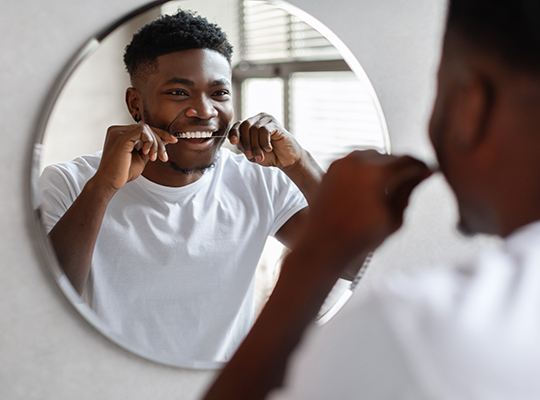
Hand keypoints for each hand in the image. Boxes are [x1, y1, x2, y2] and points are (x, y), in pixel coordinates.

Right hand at [93, 122, 177, 191]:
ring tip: (155, 158)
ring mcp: (118, 132)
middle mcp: (118, 130)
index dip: (160, 134)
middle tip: (164, 157)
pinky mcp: (121, 137)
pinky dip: (149, 141)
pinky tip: (148, 153)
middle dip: (160, 141)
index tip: (173, 141)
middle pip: (147, 128)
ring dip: (156, 143)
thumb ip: (150, 147)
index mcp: (121, 133)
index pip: (144, 129)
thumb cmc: (123, 172)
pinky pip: (142, 131)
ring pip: (146, 129)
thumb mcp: (141, 157)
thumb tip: (164, 140)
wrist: (110, 183)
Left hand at [228, 113, 302, 168]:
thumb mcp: (251, 152)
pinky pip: (264, 130)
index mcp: (250, 124)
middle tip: (250, 156)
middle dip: (246, 143)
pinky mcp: (275, 123)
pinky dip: (264, 142)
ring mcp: (267, 119)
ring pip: (254, 129)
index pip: (237, 125)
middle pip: (245, 126)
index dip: (234, 133)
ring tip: (260, 156)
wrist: (286, 160)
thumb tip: (233, 139)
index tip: (234, 142)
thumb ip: (242, 145)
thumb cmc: (269, 155)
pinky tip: (269, 148)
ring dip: (256, 146)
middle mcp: (258, 119)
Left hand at [305, 150, 431, 262]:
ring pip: (372, 156)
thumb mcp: (394, 219)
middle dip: (402, 167)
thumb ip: (408, 192)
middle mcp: (357, 162)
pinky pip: (355, 162)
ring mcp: (341, 163)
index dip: (421, 167)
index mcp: (375, 173)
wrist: (322, 244)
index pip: (407, 161)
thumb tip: (421, 176)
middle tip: (413, 180)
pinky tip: (371, 185)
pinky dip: (366, 169)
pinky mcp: (331, 169)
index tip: (428, 173)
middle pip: (390, 157)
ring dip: (384, 166)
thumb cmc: (358, 237)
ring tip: (392, 184)